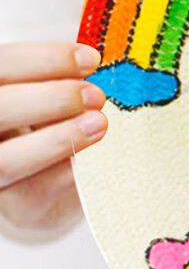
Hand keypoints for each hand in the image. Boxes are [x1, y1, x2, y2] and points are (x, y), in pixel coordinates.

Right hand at [0, 42, 107, 233]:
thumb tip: (92, 63)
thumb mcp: (47, 98)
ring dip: (57, 139)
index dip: (41, 59)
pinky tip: (99, 159)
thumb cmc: (48, 130)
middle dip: (50, 99)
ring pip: (6, 160)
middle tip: (95, 95)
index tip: (90, 59)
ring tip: (99, 123)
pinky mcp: (15, 209)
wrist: (48, 192)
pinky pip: (38, 189)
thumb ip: (56, 82)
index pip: (0, 66)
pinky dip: (70, 170)